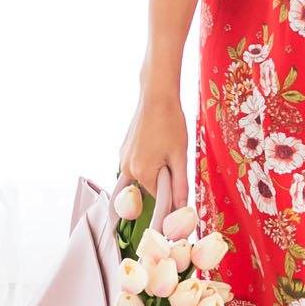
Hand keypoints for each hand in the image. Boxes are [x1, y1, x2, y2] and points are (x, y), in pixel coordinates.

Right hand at [116, 86, 189, 209]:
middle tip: (173, 157)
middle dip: (163, 179)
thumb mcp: (180, 156)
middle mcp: (127, 168)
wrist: (156, 97)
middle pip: (149, 187)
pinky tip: (157, 145)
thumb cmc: (170, 124)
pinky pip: (137, 165)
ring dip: (156, 170)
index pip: (159, 197)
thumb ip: (180, 185)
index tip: (180, 178)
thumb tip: (182, 208)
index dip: (172, 191)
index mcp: (141, 172)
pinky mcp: (123, 150)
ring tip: (166, 148)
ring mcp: (123, 158)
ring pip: (143, 175)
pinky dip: (148, 162)